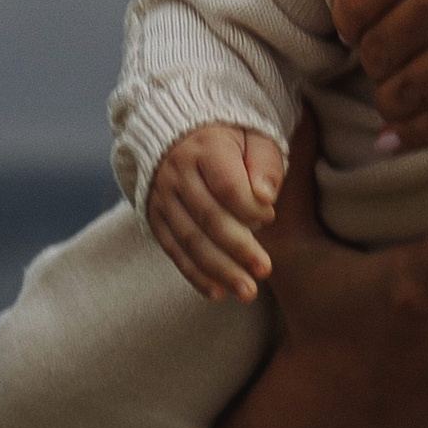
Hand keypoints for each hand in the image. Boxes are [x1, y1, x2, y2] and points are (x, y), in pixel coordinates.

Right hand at [147, 123, 287, 301]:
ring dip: (219, 269)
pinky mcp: (155, 218)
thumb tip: (266, 198)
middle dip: (238, 248)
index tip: (271, 215)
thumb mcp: (254, 136)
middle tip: (265, 270)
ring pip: (190, 239)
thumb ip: (265, 163)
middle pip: (208, 217)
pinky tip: (218, 293)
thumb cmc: (231, 138)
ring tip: (247, 292)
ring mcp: (163, 197)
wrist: (180, 134)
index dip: (250, 207)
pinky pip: (173, 250)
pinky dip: (195, 274)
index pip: (226, 185)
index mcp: (205, 148)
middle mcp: (177, 173)